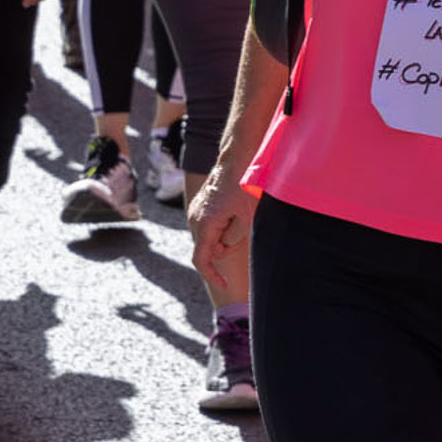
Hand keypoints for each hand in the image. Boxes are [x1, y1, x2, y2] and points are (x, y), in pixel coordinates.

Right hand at [190, 166, 255, 297]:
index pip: (201, 260)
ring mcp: (196, 210)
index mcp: (204, 225)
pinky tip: (235, 210)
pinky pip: (210, 224)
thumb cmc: (244, 185)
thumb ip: (234, 238)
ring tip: (241, 215)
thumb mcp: (246, 217)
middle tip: (243, 232)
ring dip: (225, 235)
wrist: (237, 157)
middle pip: (208, 248)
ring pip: (210, 235)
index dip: (213, 275)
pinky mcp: (202, 204)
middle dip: (225, 248)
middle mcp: (195, 219)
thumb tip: (223, 246)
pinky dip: (222, 225)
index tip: (225, 284)